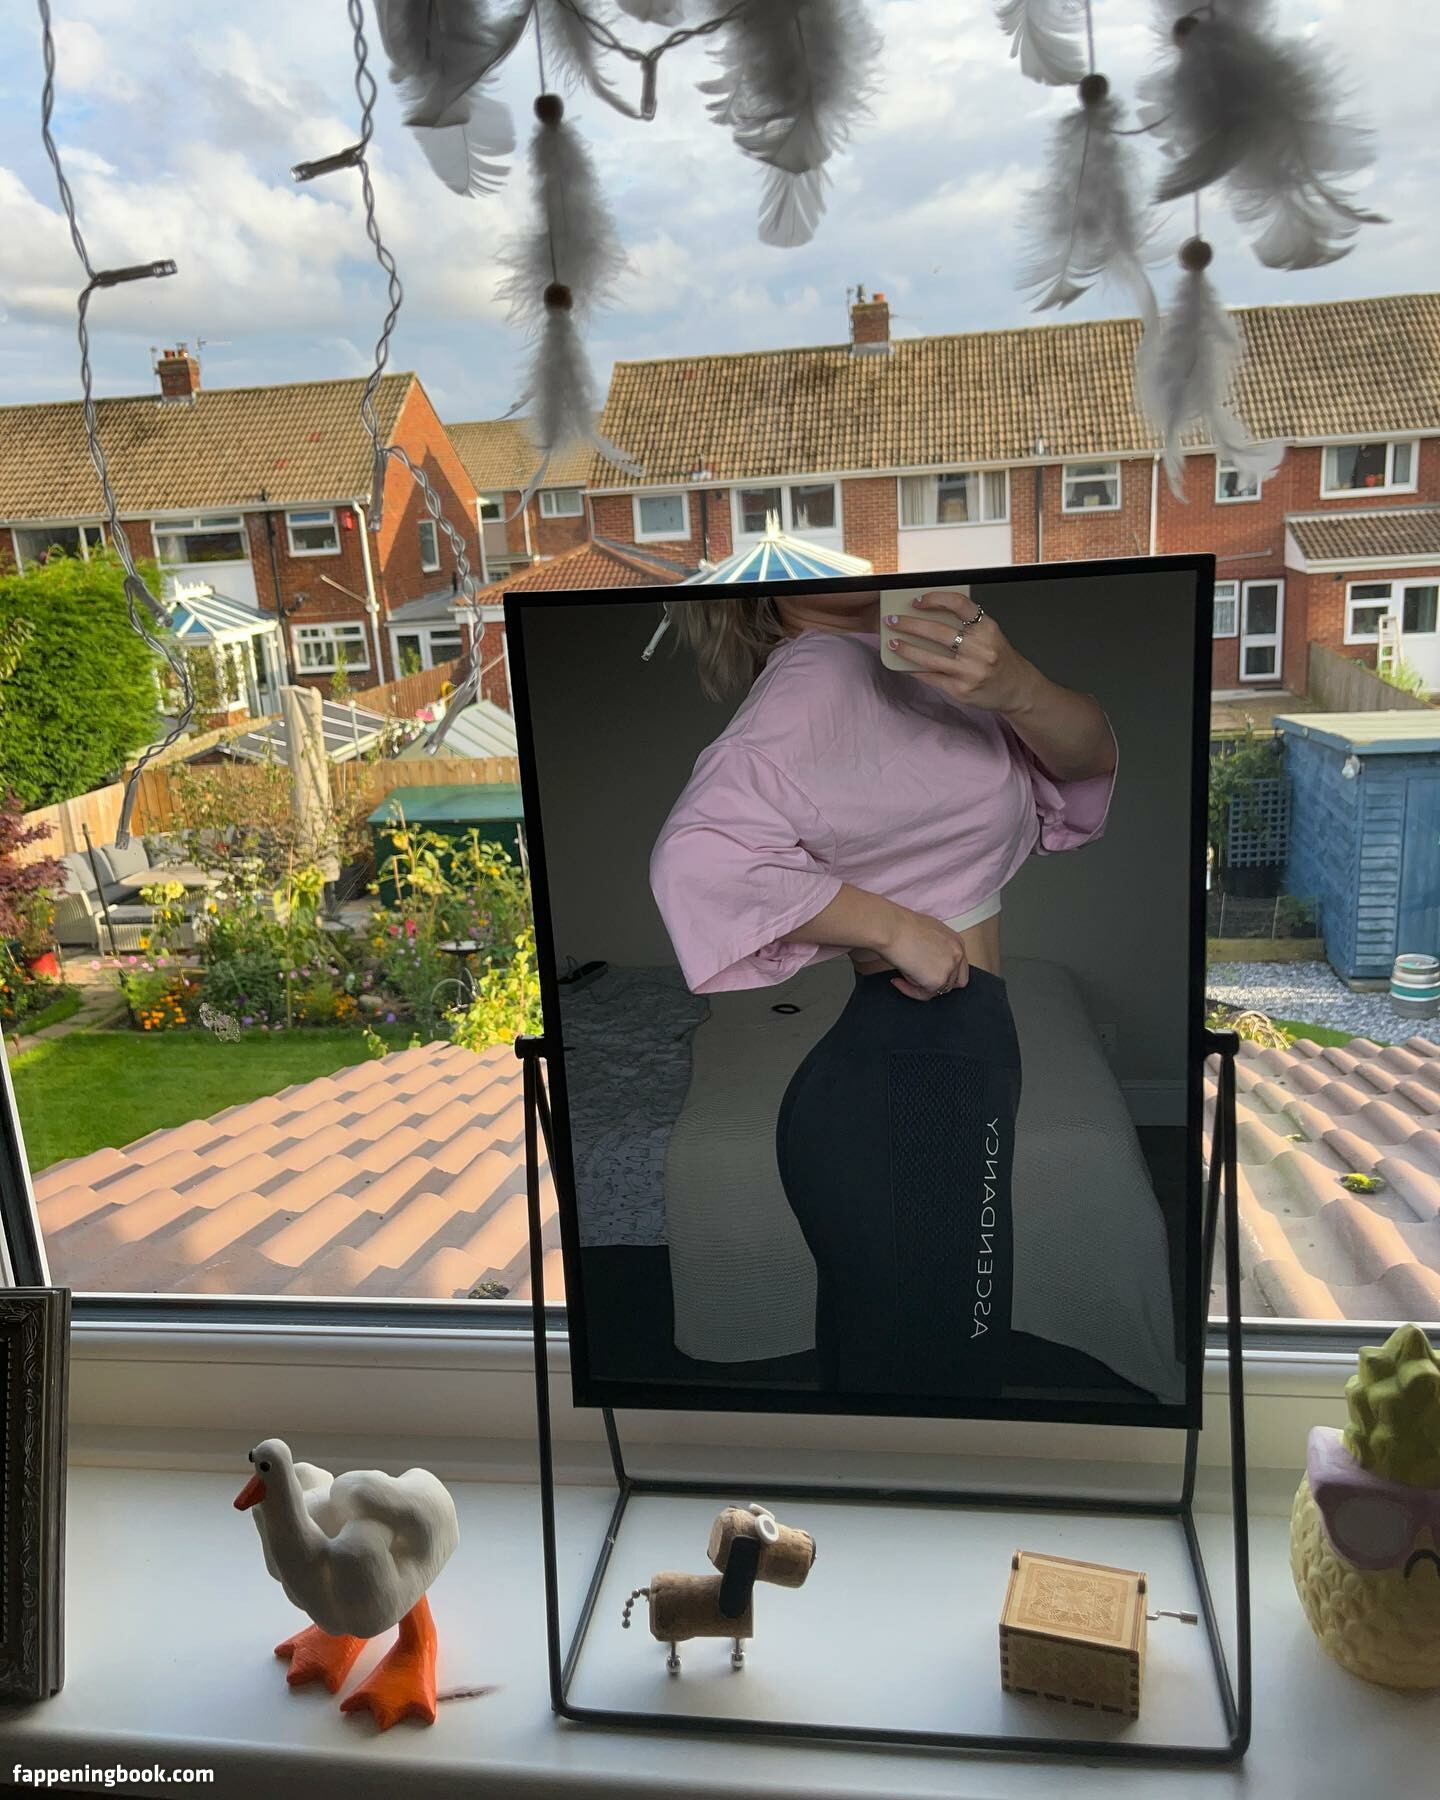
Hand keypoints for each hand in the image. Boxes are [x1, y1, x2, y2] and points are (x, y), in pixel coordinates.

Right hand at [879, 908, 969, 1001]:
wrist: (890, 928)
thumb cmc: (901, 926)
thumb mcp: (927, 934)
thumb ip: (935, 949)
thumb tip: (927, 962)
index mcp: (956, 942)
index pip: (959, 967)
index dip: (943, 974)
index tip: (926, 974)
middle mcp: (958, 955)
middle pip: (954, 982)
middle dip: (936, 984)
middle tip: (917, 981)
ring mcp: (949, 968)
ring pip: (938, 990)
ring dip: (920, 986)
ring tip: (901, 976)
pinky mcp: (938, 981)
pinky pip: (924, 994)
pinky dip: (910, 990)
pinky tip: (897, 980)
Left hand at [884, 591, 1039, 714]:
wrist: (1017, 688)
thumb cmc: (998, 658)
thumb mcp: (990, 634)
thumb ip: (966, 624)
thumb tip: (927, 615)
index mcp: (987, 628)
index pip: (959, 605)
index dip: (934, 599)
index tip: (916, 600)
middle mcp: (980, 648)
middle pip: (937, 631)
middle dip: (909, 625)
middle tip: (893, 620)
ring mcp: (970, 671)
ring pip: (929, 658)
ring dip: (906, 649)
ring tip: (893, 643)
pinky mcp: (961, 689)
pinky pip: (931, 677)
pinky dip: (915, 670)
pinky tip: (905, 665)